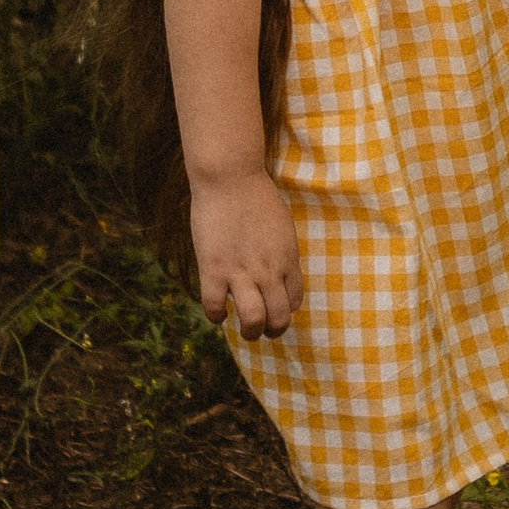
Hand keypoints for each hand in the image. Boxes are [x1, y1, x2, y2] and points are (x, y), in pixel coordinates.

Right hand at [190, 165, 302, 337]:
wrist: (230, 178)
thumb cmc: (255, 196)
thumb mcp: (282, 227)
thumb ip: (281, 253)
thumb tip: (277, 272)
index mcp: (288, 259)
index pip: (294, 300)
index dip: (285, 309)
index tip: (274, 305)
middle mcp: (269, 270)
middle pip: (279, 318)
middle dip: (273, 330)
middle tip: (262, 328)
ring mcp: (242, 272)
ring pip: (253, 320)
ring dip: (250, 331)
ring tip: (245, 329)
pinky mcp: (214, 269)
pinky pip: (215, 307)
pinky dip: (216, 316)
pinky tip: (218, 312)